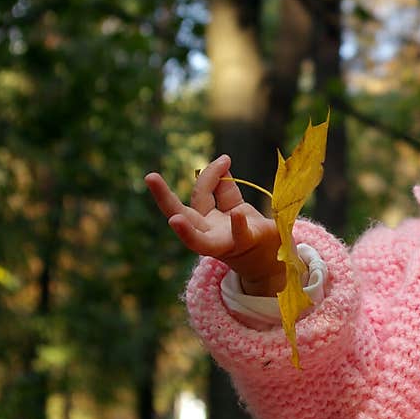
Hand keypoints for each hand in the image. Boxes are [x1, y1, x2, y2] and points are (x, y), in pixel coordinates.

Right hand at [144, 154, 285, 295]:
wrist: (269, 258)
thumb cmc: (248, 229)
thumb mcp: (234, 206)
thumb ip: (225, 188)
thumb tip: (222, 160)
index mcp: (205, 218)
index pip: (201, 194)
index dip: (210, 174)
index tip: (225, 159)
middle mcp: (207, 231)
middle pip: (180, 214)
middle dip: (162, 196)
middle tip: (150, 177)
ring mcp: (222, 242)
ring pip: (196, 240)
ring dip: (185, 232)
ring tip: (174, 220)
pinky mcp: (244, 244)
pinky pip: (238, 236)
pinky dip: (238, 226)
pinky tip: (237, 215)